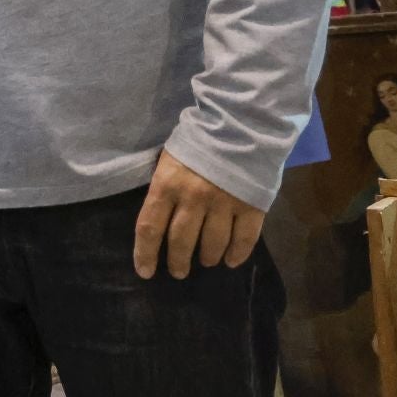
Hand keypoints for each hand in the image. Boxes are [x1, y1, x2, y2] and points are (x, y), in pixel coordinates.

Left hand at [133, 150, 262, 279]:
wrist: (240, 124)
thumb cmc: (198, 140)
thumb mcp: (170, 160)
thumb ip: (164, 189)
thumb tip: (159, 220)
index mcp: (166, 185)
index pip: (149, 227)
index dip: (145, 253)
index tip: (145, 272)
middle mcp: (193, 198)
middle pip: (181, 241)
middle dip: (178, 262)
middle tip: (178, 272)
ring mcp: (223, 203)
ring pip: (212, 243)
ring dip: (207, 258)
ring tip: (205, 262)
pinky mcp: (251, 205)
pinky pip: (244, 238)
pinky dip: (237, 254)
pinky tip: (231, 261)